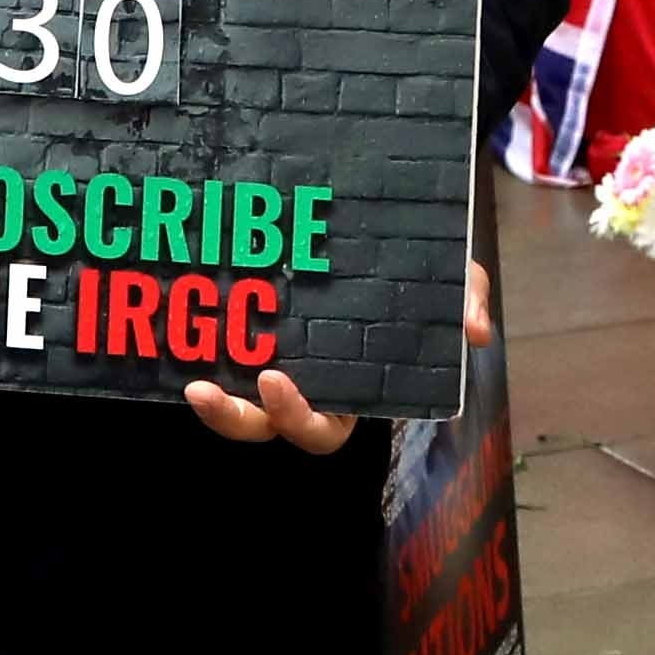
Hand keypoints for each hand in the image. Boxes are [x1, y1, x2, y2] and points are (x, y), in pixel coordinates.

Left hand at [183, 262, 496, 454]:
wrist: (394, 229)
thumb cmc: (424, 271)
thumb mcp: (454, 279)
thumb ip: (464, 301)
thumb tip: (479, 332)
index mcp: (351, 388)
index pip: (321, 425)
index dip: (296, 415)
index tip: (272, 380)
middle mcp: (308, 383)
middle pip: (264, 425)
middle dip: (234, 419)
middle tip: (207, 390)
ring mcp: (276, 358)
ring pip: (235, 403)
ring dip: (210, 402)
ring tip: (187, 380)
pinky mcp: (251, 328)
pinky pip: (220, 350)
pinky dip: (197, 344)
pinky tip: (175, 316)